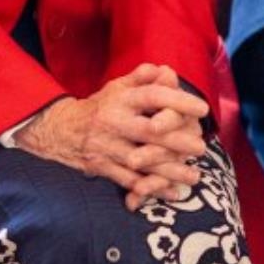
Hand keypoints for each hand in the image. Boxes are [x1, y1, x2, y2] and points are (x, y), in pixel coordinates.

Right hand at [12, 64, 210, 209]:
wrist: (60, 130)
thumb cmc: (100, 107)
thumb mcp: (117, 88)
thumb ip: (142, 78)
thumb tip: (167, 71)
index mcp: (120, 99)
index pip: (152, 96)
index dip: (178, 100)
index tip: (202, 109)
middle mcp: (114, 122)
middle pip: (150, 132)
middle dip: (179, 141)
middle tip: (201, 147)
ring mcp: (108, 147)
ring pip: (142, 161)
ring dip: (170, 171)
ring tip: (194, 176)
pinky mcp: (103, 167)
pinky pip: (130, 181)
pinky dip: (152, 188)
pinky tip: (172, 192)